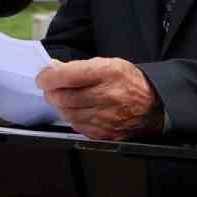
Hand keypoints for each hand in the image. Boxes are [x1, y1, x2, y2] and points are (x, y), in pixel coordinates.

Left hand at [37, 58, 162, 140]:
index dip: (48, 77)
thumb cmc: (129, 81)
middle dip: (51, 92)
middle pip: (63, 97)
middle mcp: (107, 96)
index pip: (67, 76)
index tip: (43, 77)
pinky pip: (77, 126)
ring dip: (60, 106)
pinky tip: (77, 110)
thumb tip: (54, 69)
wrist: (153, 104)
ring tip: (65, 98)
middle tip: (51, 88)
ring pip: (67, 113)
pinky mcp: (104, 133)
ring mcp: (106, 117)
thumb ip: (80, 67)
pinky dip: (72, 117)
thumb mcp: (108, 63)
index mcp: (108, 73)